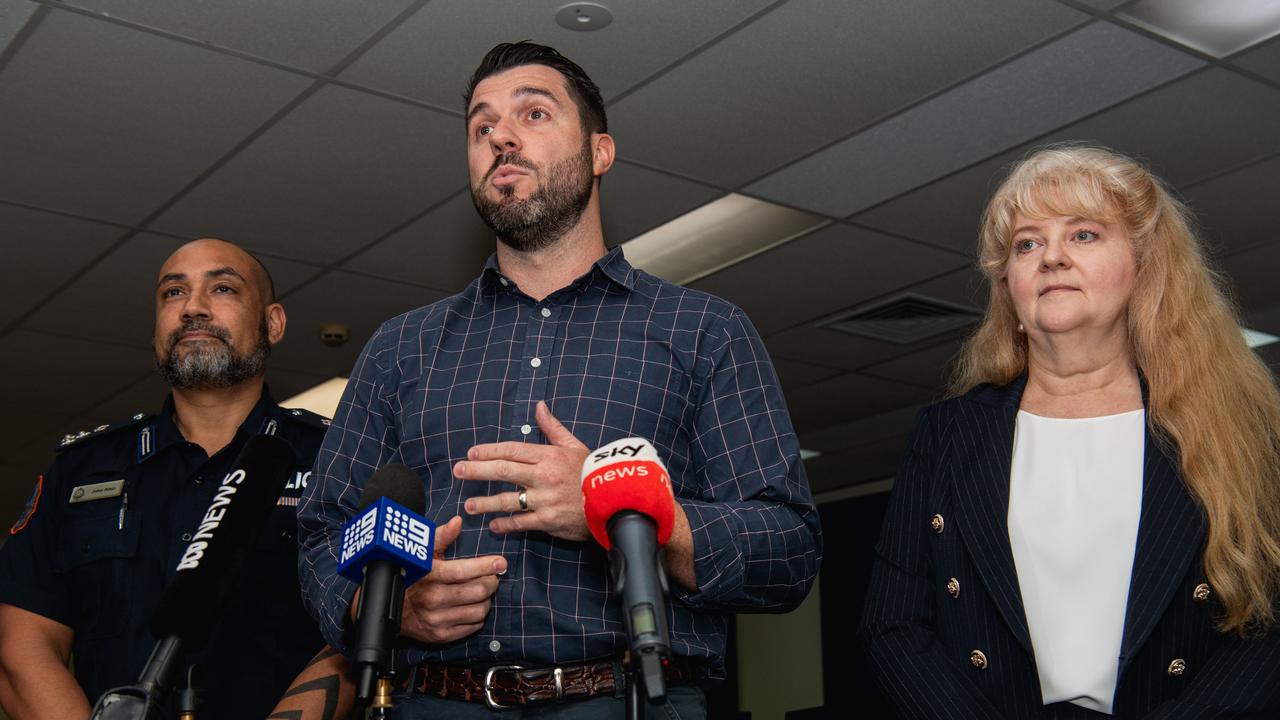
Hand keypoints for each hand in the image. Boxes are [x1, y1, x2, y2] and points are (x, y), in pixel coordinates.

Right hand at [399, 516, 505, 644]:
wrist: (392, 610)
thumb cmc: (413, 576)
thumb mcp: (423, 553)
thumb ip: (442, 536)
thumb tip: (458, 521)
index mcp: (430, 576)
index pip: (463, 571)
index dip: (486, 566)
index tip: (500, 562)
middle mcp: (433, 598)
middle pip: (479, 591)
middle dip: (490, 582)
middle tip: (490, 577)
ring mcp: (438, 619)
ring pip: (480, 610)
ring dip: (486, 600)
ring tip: (479, 592)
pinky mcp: (442, 635)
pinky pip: (474, 626)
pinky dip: (478, 616)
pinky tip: (471, 606)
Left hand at [459, 401, 590, 541]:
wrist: (615, 501)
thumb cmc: (592, 472)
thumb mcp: (574, 446)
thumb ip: (553, 427)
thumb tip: (539, 406)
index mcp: (549, 455)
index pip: (511, 450)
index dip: (488, 451)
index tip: (472, 453)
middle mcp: (544, 476)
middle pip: (502, 470)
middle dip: (477, 471)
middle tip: (458, 471)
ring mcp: (545, 499)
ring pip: (507, 499)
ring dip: (484, 503)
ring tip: (469, 505)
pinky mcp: (549, 520)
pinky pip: (520, 522)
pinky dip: (505, 524)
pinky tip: (493, 525)